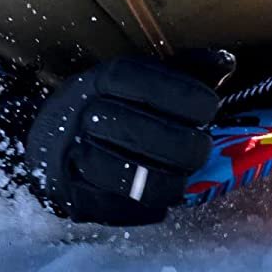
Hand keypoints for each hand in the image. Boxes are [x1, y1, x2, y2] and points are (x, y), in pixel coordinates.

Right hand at [24, 54, 228, 224]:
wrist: (46, 138)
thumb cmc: (107, 105)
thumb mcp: (139, 78)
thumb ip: (184, 70)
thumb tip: (226, 62)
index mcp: (104, 79)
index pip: (153, 86)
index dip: (192, 99)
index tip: (209, 109)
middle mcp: (85, 114)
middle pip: (149, 135)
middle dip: (188, 147)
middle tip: (201, 149)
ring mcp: (76, 157)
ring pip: (136, 179)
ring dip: (172, 183)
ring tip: (182, 176)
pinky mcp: (73, 196)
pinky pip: (122, 209)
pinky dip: (148, 207)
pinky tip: (158, 196)